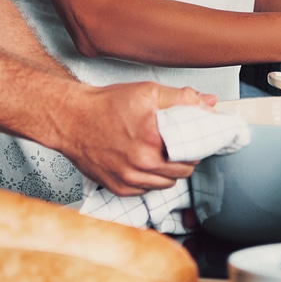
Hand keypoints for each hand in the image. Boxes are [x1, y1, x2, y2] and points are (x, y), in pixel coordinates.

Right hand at [57, 82, 214, 195]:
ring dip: (168, 171)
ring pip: (166, 184)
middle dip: (184, 159)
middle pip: (183, 171)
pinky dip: (149, 179)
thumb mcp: (147, 92)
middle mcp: (142, 163)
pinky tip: (143, 162)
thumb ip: (181, 98)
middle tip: (178, 145)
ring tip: (160, 153)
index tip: (194, 140)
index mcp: (153, 139)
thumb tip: (208, 103)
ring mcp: (129, 178)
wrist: (72, 119)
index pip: (193, 153)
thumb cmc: (106, 105)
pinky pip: (146, 190)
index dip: (196, 146)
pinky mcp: (118, 188)